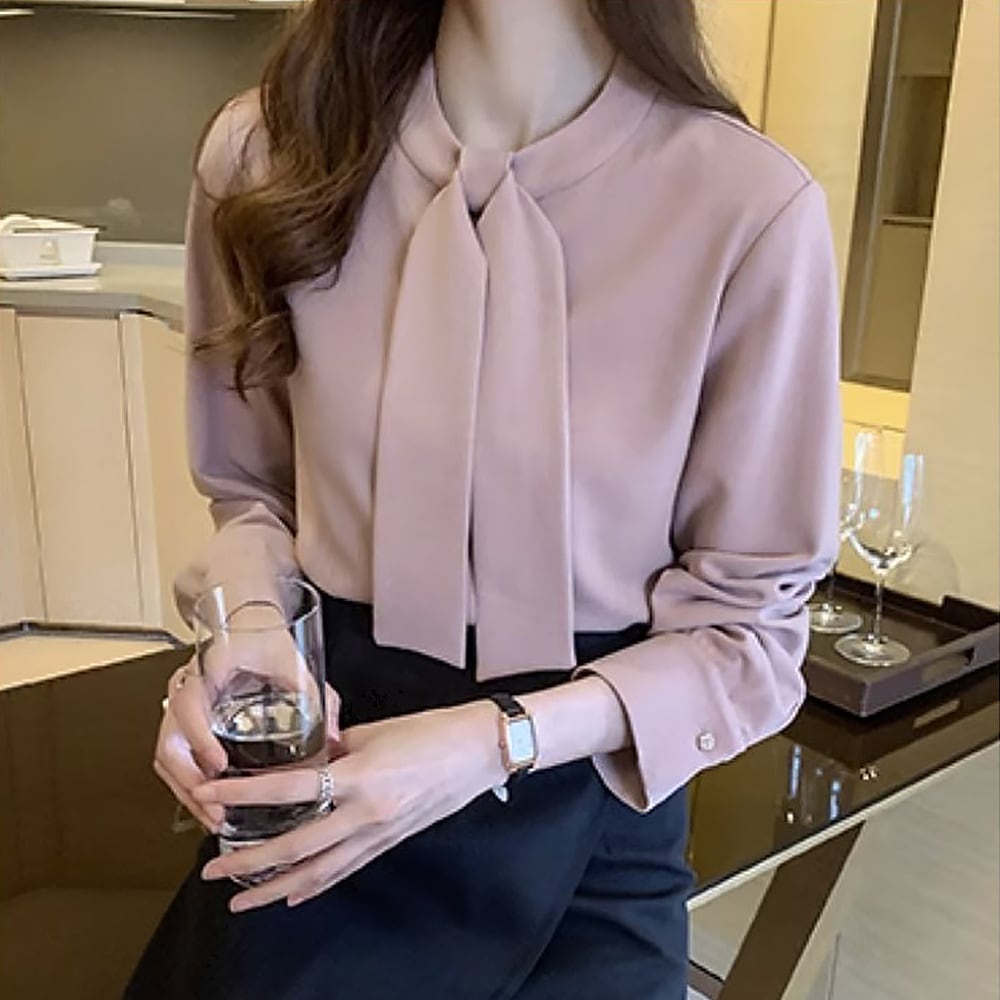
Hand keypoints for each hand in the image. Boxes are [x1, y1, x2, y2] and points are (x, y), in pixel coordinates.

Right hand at [154, 602, 340, 832]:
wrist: (242, 617)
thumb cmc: (263, 634)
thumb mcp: (292, 660)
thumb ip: (316, 696)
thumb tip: (333, 738)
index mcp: (209, 667)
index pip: (189, 704)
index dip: (198, 737)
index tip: (218, 764)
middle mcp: (186, 686)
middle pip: (168, 742)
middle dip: (189, 784)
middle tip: (217, 812)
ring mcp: (180, 702)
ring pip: (166, 754)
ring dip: (186, 790)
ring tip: (214, 818)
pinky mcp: (184, 717)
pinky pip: (174, 753)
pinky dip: (187, 781)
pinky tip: (210, 801)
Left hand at [194, 701, 506, 911]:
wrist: (480, 750)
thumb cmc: (433, 732)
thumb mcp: (376, 731)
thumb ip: (335, 747)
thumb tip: (306, 759)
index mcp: (361, 775)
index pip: (288, 788)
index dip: (243, 794)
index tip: (209, 794)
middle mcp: (366, 813)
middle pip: (296, 847)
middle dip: (249, 862)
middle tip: (214, 868)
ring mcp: (378, 833)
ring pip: (317, 872)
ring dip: (275, 889)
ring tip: (242, 899)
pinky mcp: (389, 842)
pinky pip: (344, 870)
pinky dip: (315, 886)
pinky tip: (293, 895)